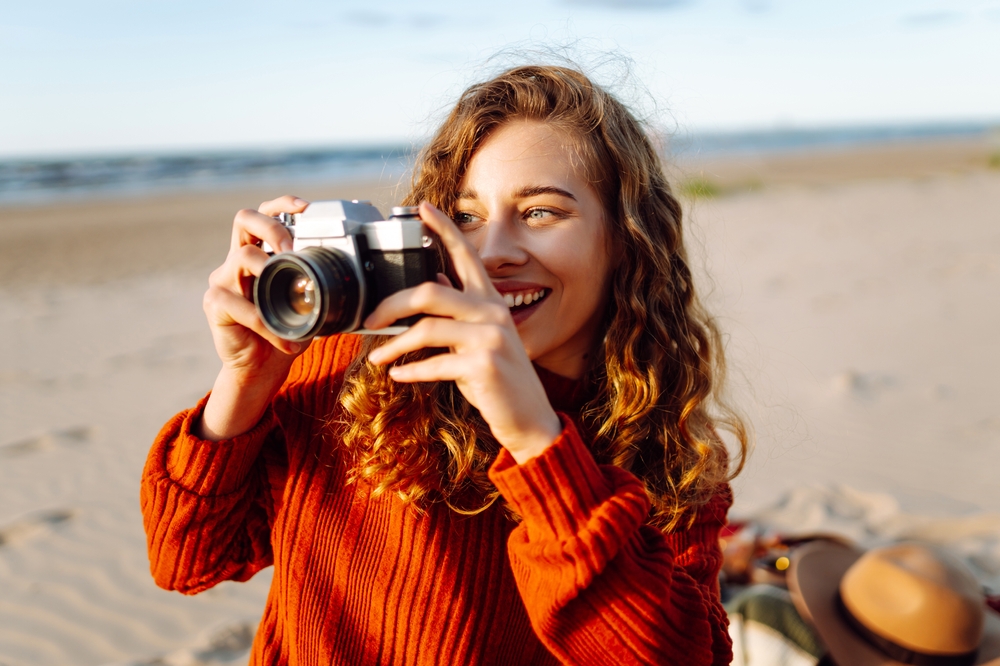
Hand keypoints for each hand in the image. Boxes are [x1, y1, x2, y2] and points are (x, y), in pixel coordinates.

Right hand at [198, 195, 311, 439]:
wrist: (261, 369)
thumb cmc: (287, 332)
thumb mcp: (311, 306)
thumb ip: (322, 287)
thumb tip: (358, 278)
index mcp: (262, 253)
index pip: (265, 214)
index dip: (283, 204)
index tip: (306, 208)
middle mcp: (238, 259)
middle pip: (244, 219)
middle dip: (273, 227)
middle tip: (293, 250)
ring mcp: (223, 279)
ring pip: (242, 257)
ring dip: (271, 275)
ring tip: (290, 300)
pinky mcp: (215, 304)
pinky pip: (236, 302)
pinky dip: (264, 322)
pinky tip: (283, 339)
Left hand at [365, 202, 561, 463]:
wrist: (527, 418)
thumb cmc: (498, 378)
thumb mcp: (481, 338)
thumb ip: (460, 312)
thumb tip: (434, 284)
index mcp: (491, 301)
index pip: (466, 255)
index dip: (445, 229)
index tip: (422, 209)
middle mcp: (493, 313)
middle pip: (429, 292)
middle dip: (391, 305)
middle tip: (370, 321)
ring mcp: (490, 338)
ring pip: (426, 329)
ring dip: (394, 345)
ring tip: (378, 358)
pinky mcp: (483, 366)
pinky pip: (434, 363)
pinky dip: (411, 371)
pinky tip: (398, 376)